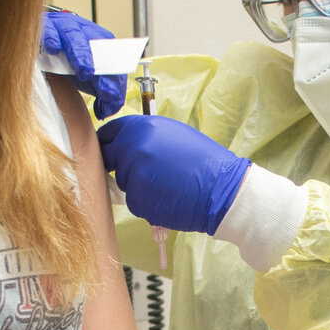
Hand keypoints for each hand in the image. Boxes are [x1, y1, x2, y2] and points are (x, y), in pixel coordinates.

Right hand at [43, 8, 128, 118]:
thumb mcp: (88, 77)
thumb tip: (106, 111)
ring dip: (81, 53)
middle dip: (101, 66)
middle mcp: (84, 32)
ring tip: (84, 72)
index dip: (114, 79)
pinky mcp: (44, 27)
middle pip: (96, 46)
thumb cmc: (69, 58)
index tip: (112, 97)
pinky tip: (53, 49)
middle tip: (104, 86)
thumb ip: (102, 92)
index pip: (113, 59)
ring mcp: (64, 27)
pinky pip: (48, 30)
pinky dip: (51, 38)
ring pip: (74, 36)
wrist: (45, 37)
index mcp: (100, 42)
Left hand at [98, 114, 250, 233]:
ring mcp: (133, 174)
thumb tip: (124, 144)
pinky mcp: (137, 199)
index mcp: (141, 127)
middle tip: (144, 174)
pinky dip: (147, 203)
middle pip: (109, 159)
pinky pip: (134, 202)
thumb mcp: (172, 134)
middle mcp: (132, 147)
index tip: (109, 151)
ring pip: (123, 183)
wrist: (221, 189)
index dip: (107, 144)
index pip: (107, 133)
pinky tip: (167, 198)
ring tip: (166, 185)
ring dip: (137, 187)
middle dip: (121, 167)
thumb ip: (145, 136)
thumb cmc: (203, 161)